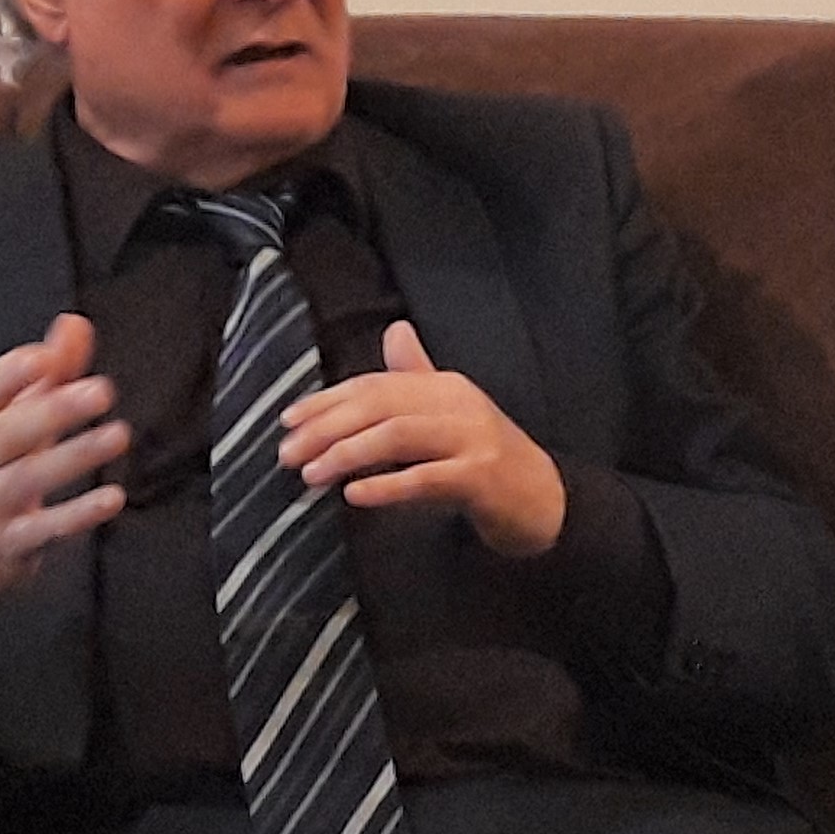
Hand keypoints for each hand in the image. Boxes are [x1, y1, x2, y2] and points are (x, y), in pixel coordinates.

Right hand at [0, 314, 129, 611]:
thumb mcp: (6, 422)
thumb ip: (44, 376)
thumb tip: (75, 324)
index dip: (9, 375)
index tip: (45, 358)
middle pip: (7, 433)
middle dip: (53, 411)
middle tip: (101, 392)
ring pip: (28, 479)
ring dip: (75, 456)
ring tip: (119, 435)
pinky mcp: (8, 544)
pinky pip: (45, 529)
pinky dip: (79, 515)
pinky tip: (113, 498)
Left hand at [281, 321, 565, 556]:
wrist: (547, 503)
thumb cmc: (491, 463)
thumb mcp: (453, 415)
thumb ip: (420, 377)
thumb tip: (395, 330)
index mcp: (445, 386)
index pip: (375, 385)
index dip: (327, 401)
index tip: (287, 421)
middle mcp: (458, 403)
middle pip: (380, 405)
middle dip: (326, 428)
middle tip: (287, 454)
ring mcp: (472, 439)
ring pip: (397, 436)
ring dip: (347, 454)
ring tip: (311, 475)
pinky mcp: (482, 477)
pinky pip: (425, 477)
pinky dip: (386, 485)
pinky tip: (355, 495)